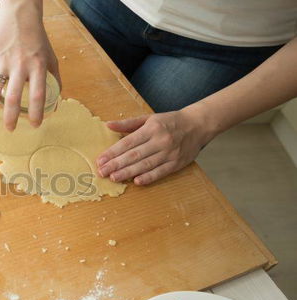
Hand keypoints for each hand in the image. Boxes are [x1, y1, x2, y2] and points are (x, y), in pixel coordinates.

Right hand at [0, 5, 59, 130]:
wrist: (18, 16)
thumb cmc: (36, 38)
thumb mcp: (50, 57)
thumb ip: (54, 78)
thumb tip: (56, 100)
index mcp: (37, 66)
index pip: (38, 95)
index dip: (37, 113)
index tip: (35, 125)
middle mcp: (20, 65)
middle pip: (14, 98)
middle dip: (12, 117)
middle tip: (11, 128)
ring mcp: (3, 61)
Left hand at [96, 109, 213, 185]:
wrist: (198, 125)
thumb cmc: (169, 122)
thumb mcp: (149, 118)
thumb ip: (128, 124)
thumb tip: (108, 125)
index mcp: (151, 129)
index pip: (128, 142)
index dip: (113, 152)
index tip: (100, 160)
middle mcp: (160, 141)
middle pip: (134, 155)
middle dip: (116, 164)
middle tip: (102, 172)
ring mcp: (169, 153)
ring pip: (146, 164)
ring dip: (128, 172)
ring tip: (114, 177)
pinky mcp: (177, 163)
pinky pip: (161, 172)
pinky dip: (149, 177)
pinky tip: (136, 182)